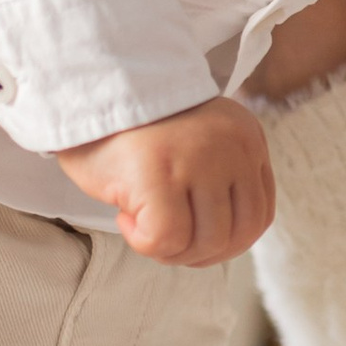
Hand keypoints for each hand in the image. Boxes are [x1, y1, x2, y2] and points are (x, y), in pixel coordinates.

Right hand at [54, 94, 274, 262]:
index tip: (190, 239)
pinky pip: (166, 239)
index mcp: (246, 138)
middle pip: (237, 235)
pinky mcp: (159, 174)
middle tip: (162, 239)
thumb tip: (222, 244)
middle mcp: (231, 146)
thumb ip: (220, 181)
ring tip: (141, 226)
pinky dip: (143, 242)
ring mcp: (197, 158)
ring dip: (171, 251)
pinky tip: (125, 218)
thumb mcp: (197, 145)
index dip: (225, 244)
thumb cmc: (133, 130)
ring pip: (205, 242)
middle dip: (198, 254)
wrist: (86, 91)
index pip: (259, 216)